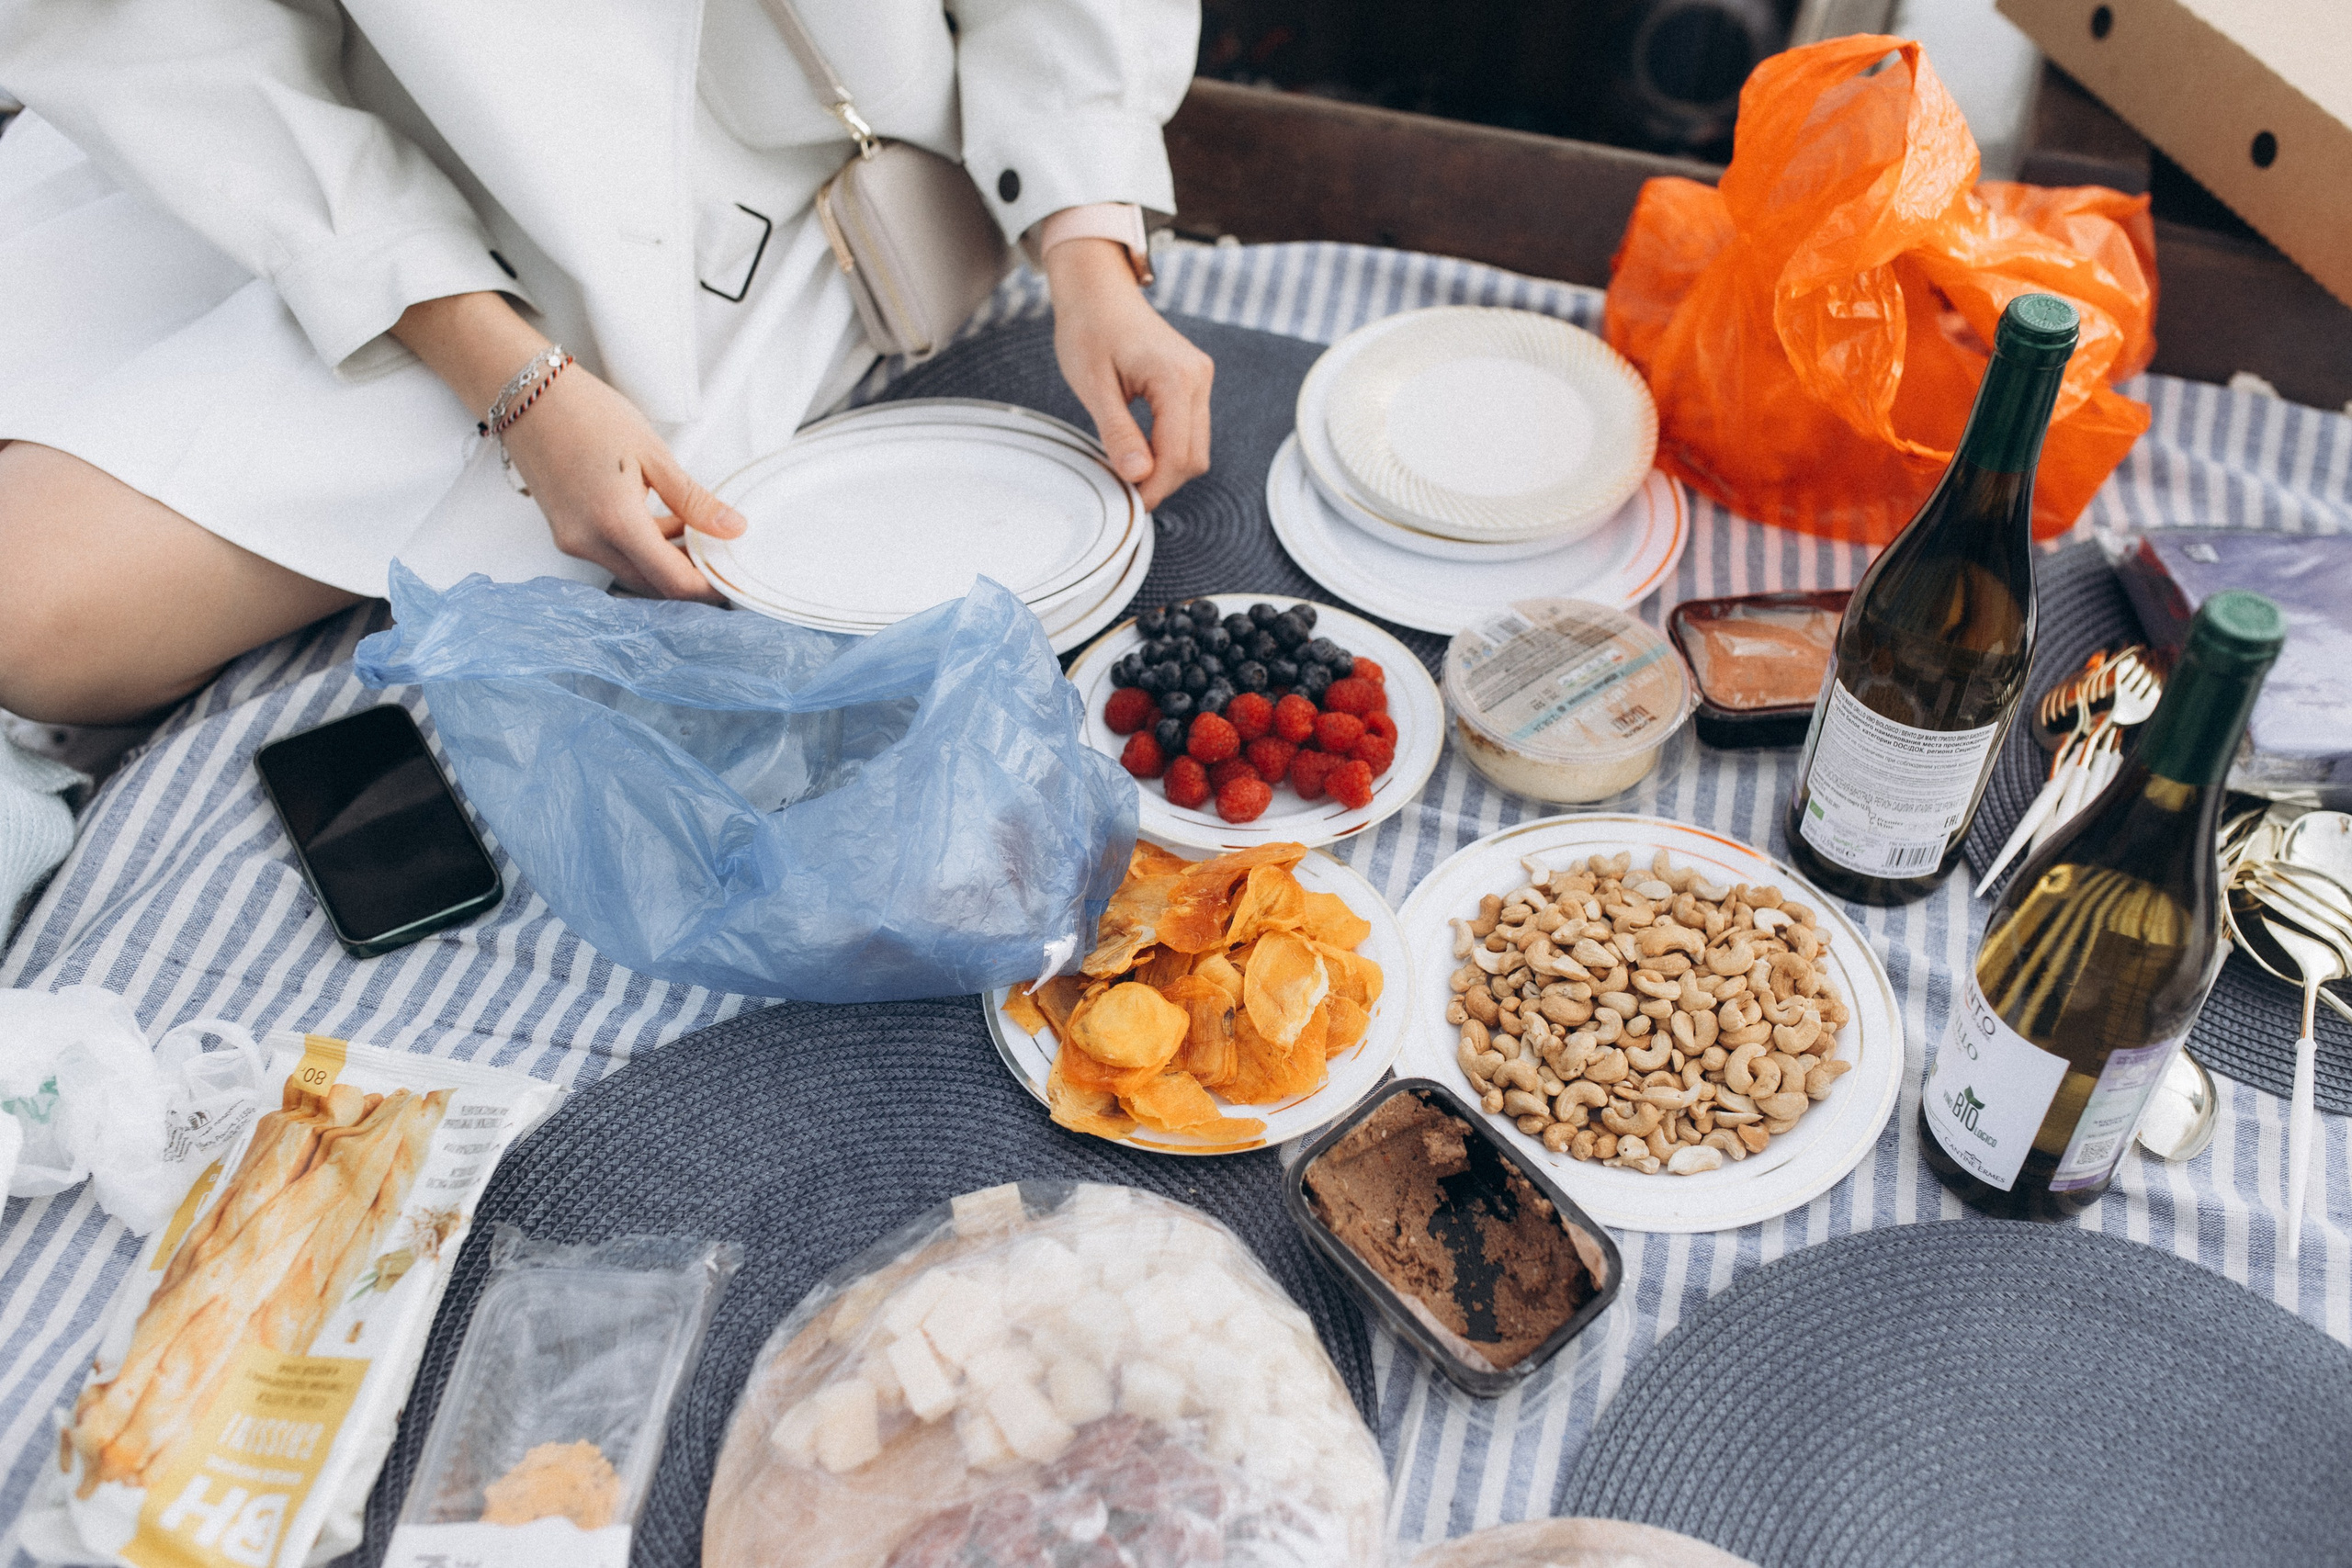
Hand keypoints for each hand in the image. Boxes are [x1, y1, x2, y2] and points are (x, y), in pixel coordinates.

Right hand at [392, 292, 743, 598]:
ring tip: (693, 529)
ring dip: (664, 561)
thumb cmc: (585, 413)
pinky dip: (640, 548)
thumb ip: (694, 500)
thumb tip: (731, 528)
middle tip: (718, 555)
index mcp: (614, 521)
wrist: (528, 395)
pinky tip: (661, 521)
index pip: (671, 580)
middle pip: (651, 584)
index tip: (729, 581)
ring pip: (631, 571)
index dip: (706, 588)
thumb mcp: (654, 454)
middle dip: (687, 576)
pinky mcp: (565, 533)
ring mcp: (572, 540)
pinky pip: (611, 554)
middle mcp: (587, 540)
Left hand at [1045, 239, 1213, 507]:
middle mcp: (1198, 378)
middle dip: (1162, 482)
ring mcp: (1200, 378)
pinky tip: (1139, 450)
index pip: (1177, 455)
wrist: (1097, 291)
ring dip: (1166, 467)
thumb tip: (1139, 477)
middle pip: (1194, 457)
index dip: (1154, 488)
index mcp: (1176, 378)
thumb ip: (1118, 433)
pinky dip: (1168, 449)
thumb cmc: (1089, 328)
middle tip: (1124, 490)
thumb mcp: (1093, 386)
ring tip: (1127, 467)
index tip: (1127, 502)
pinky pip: (1190, 430)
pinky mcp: (1193, 381)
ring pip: (1196, 447)